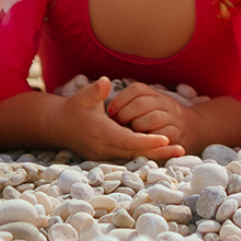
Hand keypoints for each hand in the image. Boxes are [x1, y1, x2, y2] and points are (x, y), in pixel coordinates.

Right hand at [58, 79, 181, 162]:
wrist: (57, 125)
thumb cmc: (73, 107)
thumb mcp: (83, 96)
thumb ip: (95, 91)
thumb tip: (105, 82)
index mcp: (101, 133)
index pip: (128, 140)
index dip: (147, 141)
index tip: (166, 138)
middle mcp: (103, 148)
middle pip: (135, 153)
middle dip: (158, 152)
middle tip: (183, 150)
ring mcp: (105, 154)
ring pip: (134, 157)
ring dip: (156, 156)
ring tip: (180, 151)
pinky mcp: (106, 156)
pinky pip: (129, 157)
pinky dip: (146, 155)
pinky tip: (164, 152)